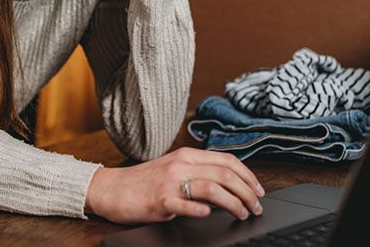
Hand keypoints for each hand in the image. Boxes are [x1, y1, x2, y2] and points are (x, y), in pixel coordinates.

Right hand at [84, 147, 264, 224]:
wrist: (110, 188)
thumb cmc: (142, 182)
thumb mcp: (172, 169)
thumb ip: (197, 173)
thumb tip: (227, 186)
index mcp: (186, 155)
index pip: (227, 160)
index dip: (248, 175)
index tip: (258, 189)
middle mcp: (181, 165)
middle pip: (225, 174)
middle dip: (247, 192)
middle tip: (257, 206)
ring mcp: (170, 182)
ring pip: (212, 188)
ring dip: (233, 202)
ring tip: (243, 214)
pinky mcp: (159, 200)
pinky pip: (184, 203)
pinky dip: (200, 208)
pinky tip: (209, 214)